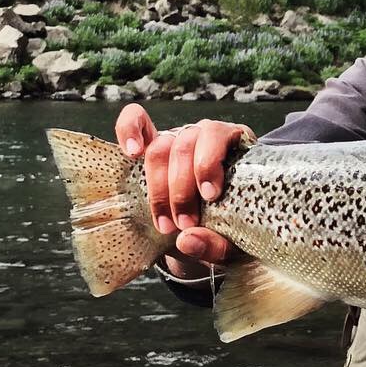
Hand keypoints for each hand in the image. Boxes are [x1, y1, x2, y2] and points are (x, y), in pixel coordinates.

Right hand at [114, 103, 253, 271]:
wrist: (212, 235)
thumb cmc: (230, 234)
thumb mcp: (232, 245)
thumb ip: (216, 245)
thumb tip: (188, 240)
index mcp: (236, 146)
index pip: (218, 136)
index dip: (208, 164)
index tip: (209, 196)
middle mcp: (206, 136)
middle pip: (186, 146)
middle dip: (182, 190)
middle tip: (185, 224)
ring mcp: (179, 137)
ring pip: (160, 147)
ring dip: (158, 188)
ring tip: (165, 224)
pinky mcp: (152, 144)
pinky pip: (136, 121)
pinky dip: (129, 130)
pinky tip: (130, 153)